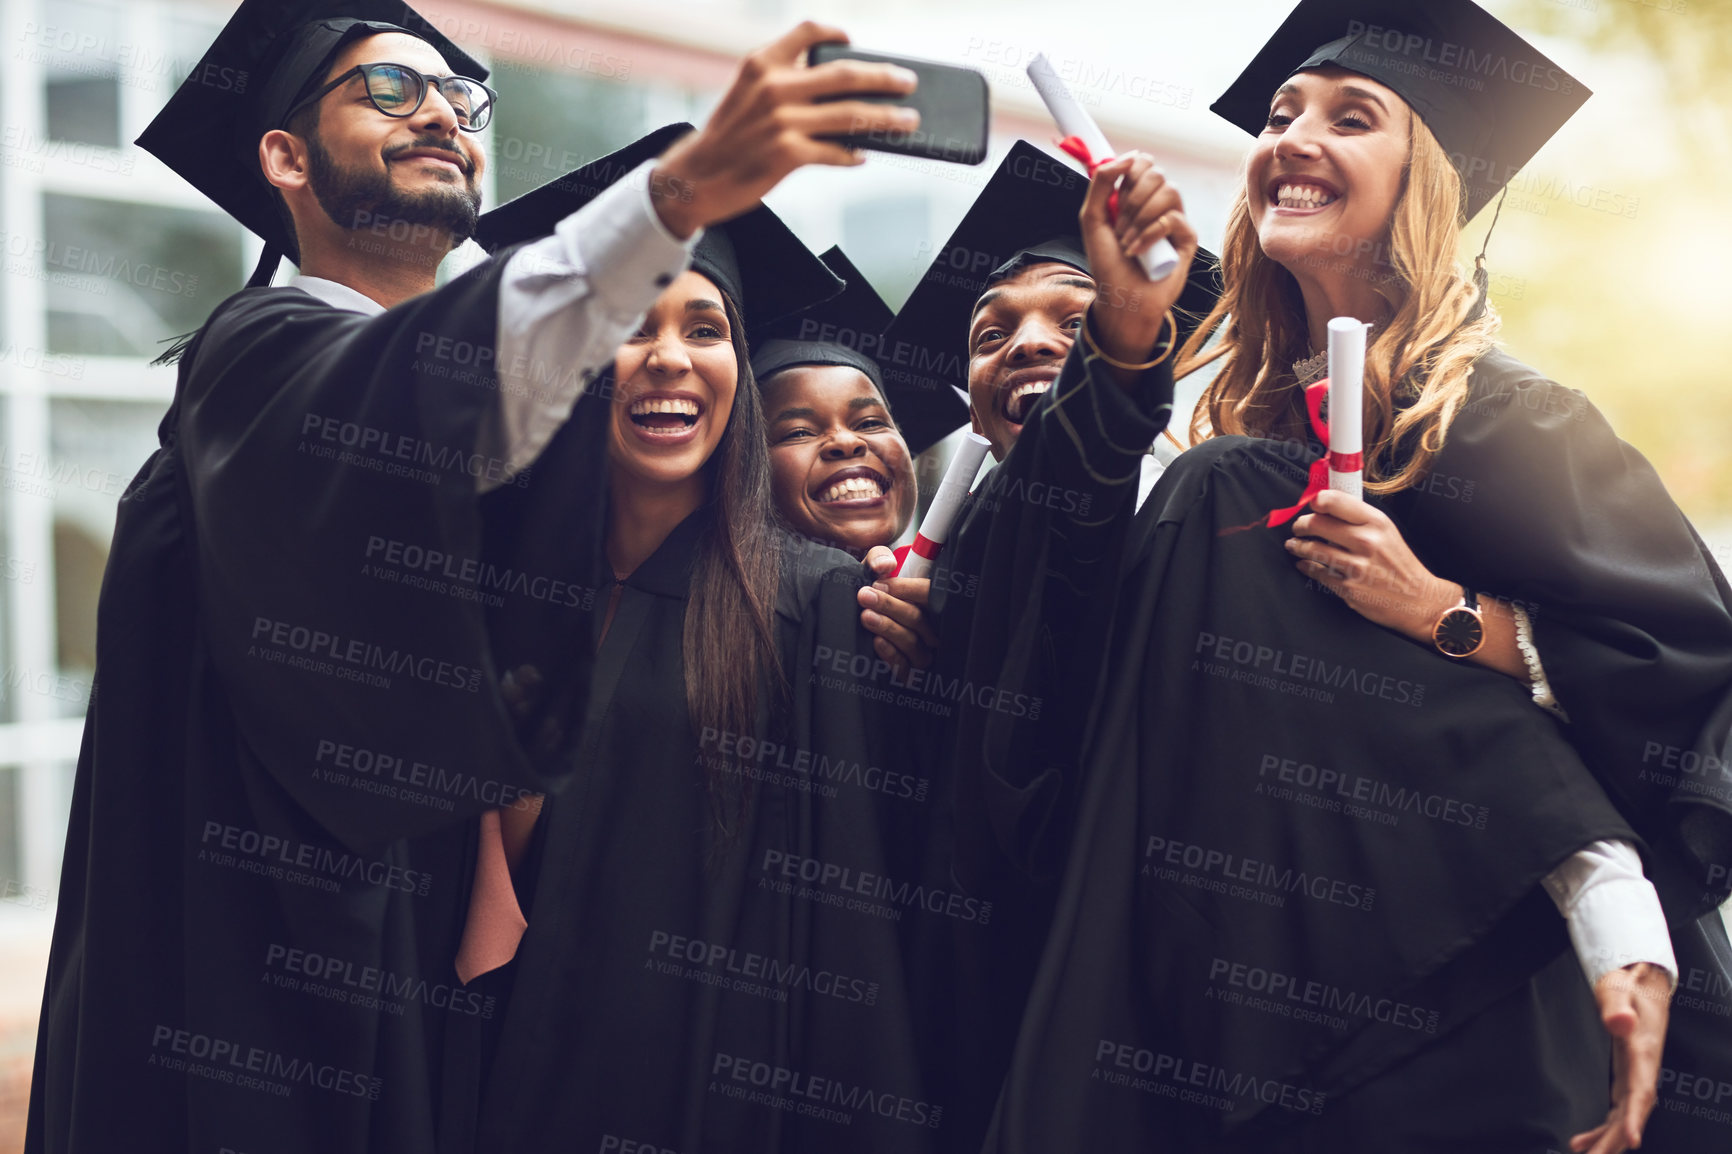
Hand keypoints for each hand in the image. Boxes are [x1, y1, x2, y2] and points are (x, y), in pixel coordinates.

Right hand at [650, 22, 917, 235]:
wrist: (695, 177)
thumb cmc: (728, 137)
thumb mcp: (745, 93)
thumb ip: (783, 81)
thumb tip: (841, 90)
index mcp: (762, 63)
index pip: (808, 32)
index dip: (836, 33)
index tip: (854, 40)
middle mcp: (773, 86)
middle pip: (846, 74)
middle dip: (885, 77)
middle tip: (908, 82)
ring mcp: (782, 121)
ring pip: (851, 115)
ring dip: (886, 118)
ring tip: (907, 121)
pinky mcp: (787, 154)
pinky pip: (836, 151)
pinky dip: (853, 154)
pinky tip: (863, 154)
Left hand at [859, 545, 936, 673]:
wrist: (853, 617)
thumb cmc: (871, 591)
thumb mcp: (873, 570)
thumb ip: (878, 558)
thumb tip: (885, 565)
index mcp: (928, 600)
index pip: (929, 594)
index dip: (906, 589)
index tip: (878, 583)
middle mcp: (931, 627)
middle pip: (919, 619)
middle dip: (890, 606)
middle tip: (865, 596)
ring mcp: (922, 652)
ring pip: (912, 642)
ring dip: (888, 628)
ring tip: (866, 616)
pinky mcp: (909, 673)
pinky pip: (905, 668)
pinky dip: (891, 655)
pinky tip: (876, 642)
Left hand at [1078, 151, 1197, 364]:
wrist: (1120, 298)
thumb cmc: (1107, 263)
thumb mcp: (1093, 219)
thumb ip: (1102, 182)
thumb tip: (1130, 156)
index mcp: (1137, 197)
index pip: (1144, 163)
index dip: (1130, 172)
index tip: (1116, 198)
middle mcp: (1158, 205)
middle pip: (1157, 174)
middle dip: (1132, 200)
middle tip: (1119, 227)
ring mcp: (1174, 220)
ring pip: (1169, 191)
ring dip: (1140, 218)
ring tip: (1126, 243)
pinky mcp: (1187, 239)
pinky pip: (1173, 219)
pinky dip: (1150, 234)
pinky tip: (1137, 252)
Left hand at [1285, 489, 1456, 640]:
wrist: (1419, 599)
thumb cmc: (1399, 563)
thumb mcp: (1387, 533)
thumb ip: (1360, 520)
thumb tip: (1327, 508)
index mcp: (1377, 523)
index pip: (1336, 501)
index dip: (1317, 501)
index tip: (1310, 505)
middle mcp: (1366, 542)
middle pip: (1317, 524)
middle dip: (1301, 525)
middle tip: (1298, 528)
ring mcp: (1356, 566)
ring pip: (1313, 549)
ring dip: (1298, 546)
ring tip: (1293, 545)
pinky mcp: (1348, 588)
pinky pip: (1317, 573)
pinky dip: (1306, 567)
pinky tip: (1303, 564)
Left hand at [1570, 962, 1671, 1153]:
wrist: (1641, 985)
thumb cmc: (1629, 985)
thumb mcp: (1618, 987)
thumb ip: (1617, 1004)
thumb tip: (1620, 1023)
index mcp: (1643, 1050)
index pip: (1643, 1090)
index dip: (1636, 1117)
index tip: (1632, 1140)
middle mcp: (1643, 1069)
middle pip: (1633, 1112)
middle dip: (1617, 1140)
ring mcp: (1637, 1076)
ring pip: (1625, 1116)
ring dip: (1608, 1139)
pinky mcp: (1627, 1078)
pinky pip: (1617, 1110)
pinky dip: (1603, 1128)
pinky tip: (1584, 1141)